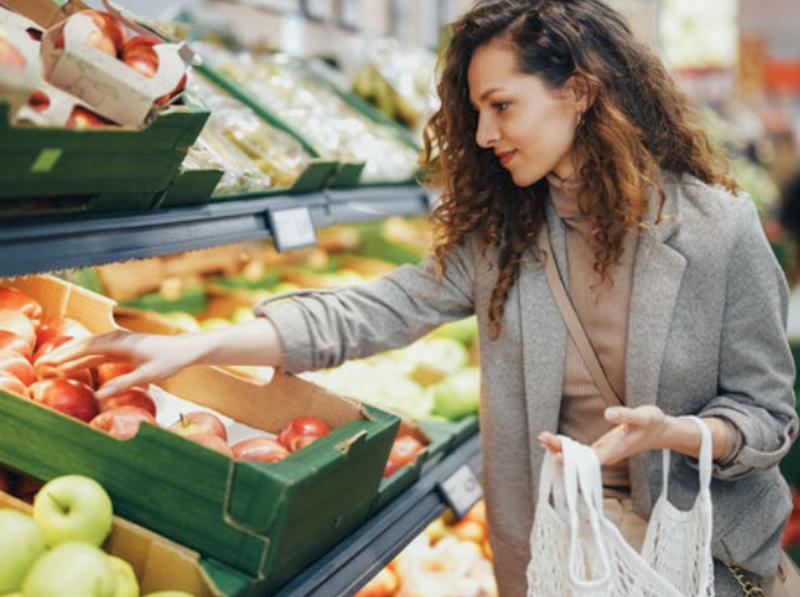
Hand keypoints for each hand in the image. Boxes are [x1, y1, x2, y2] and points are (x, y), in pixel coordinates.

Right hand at [37, 330, 196, 398]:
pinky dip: (85, 357)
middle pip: (85, 345)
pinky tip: (76, 365)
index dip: (68, 356)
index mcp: (120, 343)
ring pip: (90, 348)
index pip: (87, 348)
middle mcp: (117, 339)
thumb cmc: (169, 361)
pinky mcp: (123, 347)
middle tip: (44, 364)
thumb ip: (123, 384)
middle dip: (64, 354)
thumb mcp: (147, 375)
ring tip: (54, 365)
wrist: (184, 349)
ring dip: (73, 355)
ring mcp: (120, 342)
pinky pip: (99, 351)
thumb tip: (100, 395)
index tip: (51, 364)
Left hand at [538, 405, 670, 464]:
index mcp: (616, 450)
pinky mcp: (603, 448)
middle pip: (579, 459)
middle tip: (542, 438)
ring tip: (542, 438)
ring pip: (579, 456)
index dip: (573, 458)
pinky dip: (568, 447)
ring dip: (560, 449)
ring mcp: (604, 453)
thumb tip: (607, 414)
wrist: (661, 432)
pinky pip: (581, 452)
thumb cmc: (653, 423)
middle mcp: (608, 455)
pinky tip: (555, 442)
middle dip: (560, 450)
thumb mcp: (643, 416)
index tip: (556, 454)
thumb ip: (626, 415)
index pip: (590, 457)